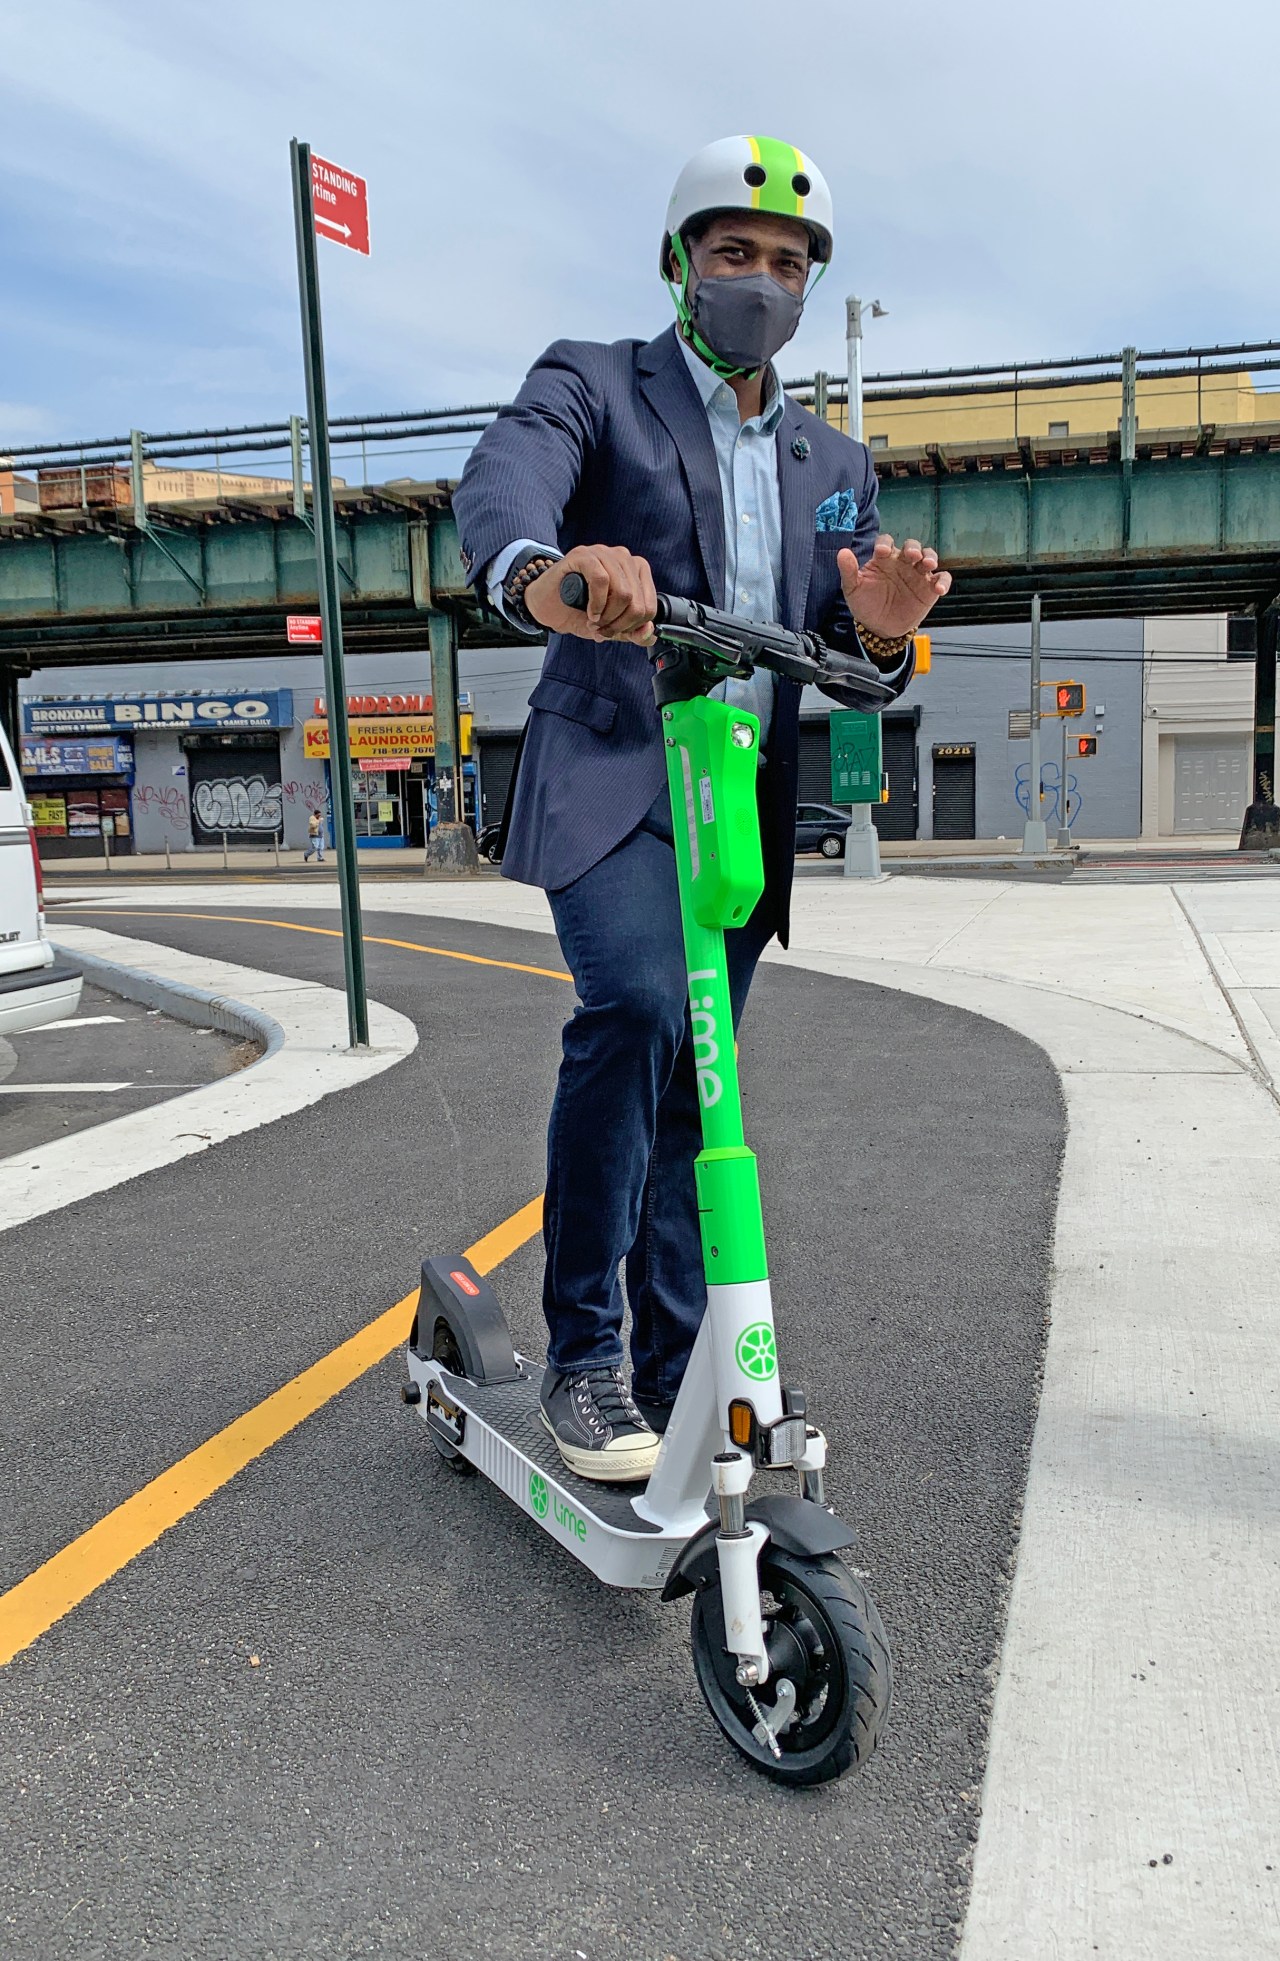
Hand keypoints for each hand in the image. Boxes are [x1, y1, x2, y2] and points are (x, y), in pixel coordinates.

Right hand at [525, 544, 656, 645]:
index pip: (650, 605)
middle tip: (602, 629)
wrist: (545, 604)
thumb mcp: (610, 625)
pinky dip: (596, 603)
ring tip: (594, 621)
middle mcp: (623, 558)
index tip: (615, 632)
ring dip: (607, 616)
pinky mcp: (584, 555)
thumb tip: (649, 634)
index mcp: (636, 571)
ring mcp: (603, 553)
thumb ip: (632, 631)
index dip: (634, 627)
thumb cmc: (578, 610)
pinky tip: (589, 612)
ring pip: (623, 592)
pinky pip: (601, 580)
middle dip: (619, 624)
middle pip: (637, 601)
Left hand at [837, 535, 951, 639]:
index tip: (881, 551)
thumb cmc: (866, 604)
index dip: (885, 543)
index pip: (886, 542)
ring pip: (929, 557)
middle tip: (911, 555)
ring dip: (930, 557)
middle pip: (912, 546)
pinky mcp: (929, 588)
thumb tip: (842, 552)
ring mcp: (917, 574)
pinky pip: (941, 579)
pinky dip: (943, 581)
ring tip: (927, 565)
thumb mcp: (853, 589)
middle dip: (913, 548)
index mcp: (884, 558)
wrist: (879, 627)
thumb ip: (849, 571)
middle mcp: (902, 562)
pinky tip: (939, 589)